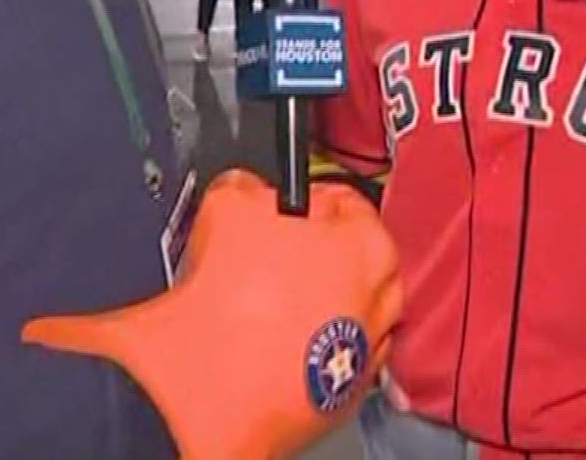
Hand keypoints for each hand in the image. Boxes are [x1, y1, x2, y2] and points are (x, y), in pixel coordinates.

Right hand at [24, 169, 401, 459]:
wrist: (203, 394)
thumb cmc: (227, 304)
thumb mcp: (228, 203)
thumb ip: (252, 186)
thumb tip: (251, 190)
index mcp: (369, 246)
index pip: (345, 202)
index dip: (302, 201)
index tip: (277, 210)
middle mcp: (382, 302)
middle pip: (351, 258)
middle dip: (312, 252)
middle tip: (266, 253)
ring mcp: (365, 355)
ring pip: (340, 312)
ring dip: (309, 303)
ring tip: (259, 303)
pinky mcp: (339, 399)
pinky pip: (324, 357)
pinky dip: (303, 349)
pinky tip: (263, 345)